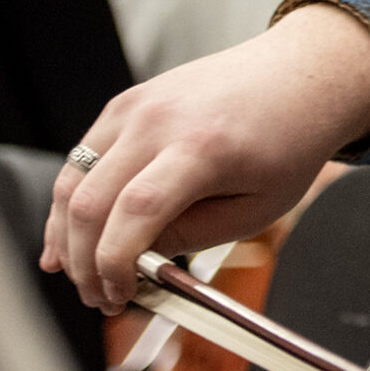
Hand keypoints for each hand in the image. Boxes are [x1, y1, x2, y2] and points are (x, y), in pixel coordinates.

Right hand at [44, 5, 369, 311]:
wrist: (303, 74)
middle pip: (90, 202)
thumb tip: (137, 259)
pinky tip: (72, 233)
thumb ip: (194, 235)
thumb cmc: (291, 138)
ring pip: (74, 181)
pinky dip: (72, 200)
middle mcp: (162, 120)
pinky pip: (82, 158)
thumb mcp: (260, 206)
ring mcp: (138, 106)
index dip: (114, 264)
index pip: (135, 212)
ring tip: (81, 273)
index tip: (118, 295)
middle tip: (99, 295)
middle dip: (84, 262)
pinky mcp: (127, 102)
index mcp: (204, 146)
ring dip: (66, 235)